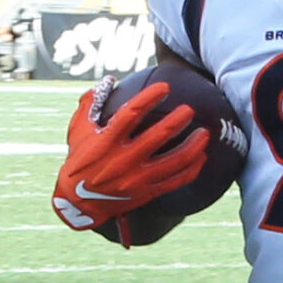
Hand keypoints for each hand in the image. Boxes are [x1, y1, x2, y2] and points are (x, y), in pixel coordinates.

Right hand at [51, 78, 208, 233]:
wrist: (78, 202)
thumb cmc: (79, 161)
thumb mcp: (77, 131)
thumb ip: (89, 104)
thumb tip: (108, 80)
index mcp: (107, 141)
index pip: (131, 114)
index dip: (150, 98)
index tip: (164, 87)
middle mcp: (124, 159)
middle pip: (157, 137)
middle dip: (177, 121)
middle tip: (189, 109)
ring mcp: (137, 178)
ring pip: (173, 161)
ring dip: (192, 146)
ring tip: (204, 133)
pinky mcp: (147, 192)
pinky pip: (175, 181)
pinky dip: (192, 169)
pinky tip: (201, 157)